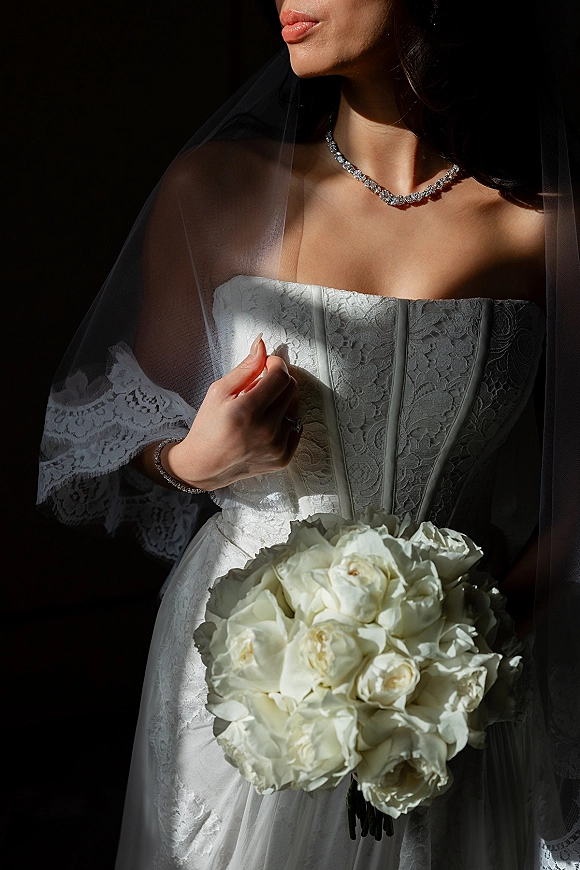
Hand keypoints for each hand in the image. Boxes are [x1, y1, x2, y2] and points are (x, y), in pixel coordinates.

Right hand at [165, 335, 300, 490]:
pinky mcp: (283, 458)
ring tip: (260, 410)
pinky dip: (284, 422)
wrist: (204, 465)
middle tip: (261, 386)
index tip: (267, 365)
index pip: (281, 375)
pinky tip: (265, 426)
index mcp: (247, 410)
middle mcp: (265, 430)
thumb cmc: (208, 427)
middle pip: (291, 389)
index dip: (276, 364)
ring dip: (280, 403)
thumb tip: (262, 344)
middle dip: (278, 381)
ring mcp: (276, 446)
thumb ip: (245, 368)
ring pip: (294, 407)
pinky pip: (295, 427)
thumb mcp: (219, 392)